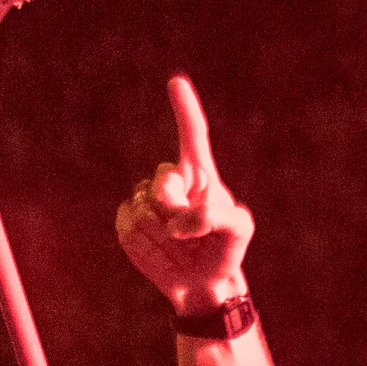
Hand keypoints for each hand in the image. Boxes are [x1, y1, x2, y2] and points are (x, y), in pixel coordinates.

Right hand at [116, 75, 253, 316]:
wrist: (201, 283)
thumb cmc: (225, 250)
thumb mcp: (238, 230)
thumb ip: (216, 217)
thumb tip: (177, 220)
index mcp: (200, 174)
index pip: (192, 135)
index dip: (184, 109)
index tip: (176, 82)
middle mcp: (173, 181)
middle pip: (162, 183)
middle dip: (175, 209)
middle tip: (189, 235)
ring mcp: (147, 201)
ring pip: (143, 209)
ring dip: (162, 234)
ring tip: (179, 247)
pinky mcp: (129, 222)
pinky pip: (127, 226)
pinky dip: (145, 245)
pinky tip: (161, 253)